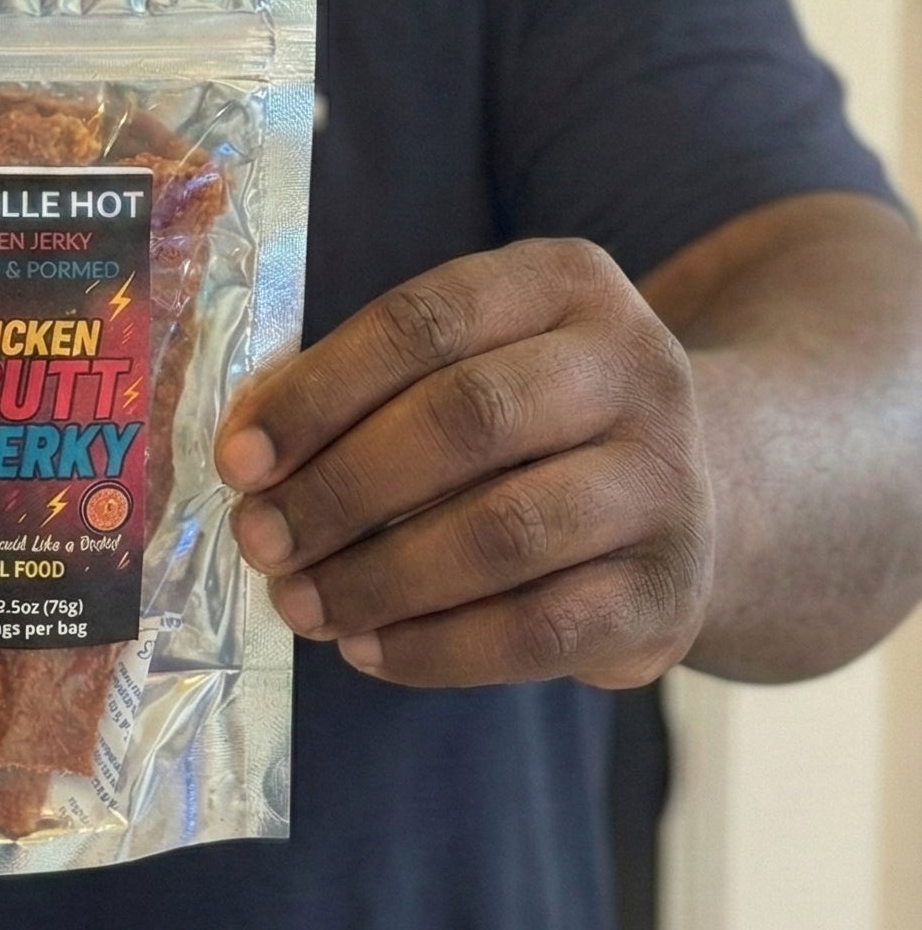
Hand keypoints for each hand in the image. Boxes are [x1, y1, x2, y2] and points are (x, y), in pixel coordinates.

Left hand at [214, 240, 714, 687]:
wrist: (690, 493)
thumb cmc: (529, 419)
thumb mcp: (471, 361)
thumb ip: (368, 387)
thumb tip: (249, 448)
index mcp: (564, 281)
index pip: (424, 321)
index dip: (320, 391)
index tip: (239, 459)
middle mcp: (633, 366)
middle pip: (467, 419)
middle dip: (341, 488)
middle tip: (259, 539)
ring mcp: (666, 479)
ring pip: (505, 532)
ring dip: (379, 578)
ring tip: (300, 604)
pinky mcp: (671, 589)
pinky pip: (540, 630)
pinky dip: (438, 648)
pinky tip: (367, 648)